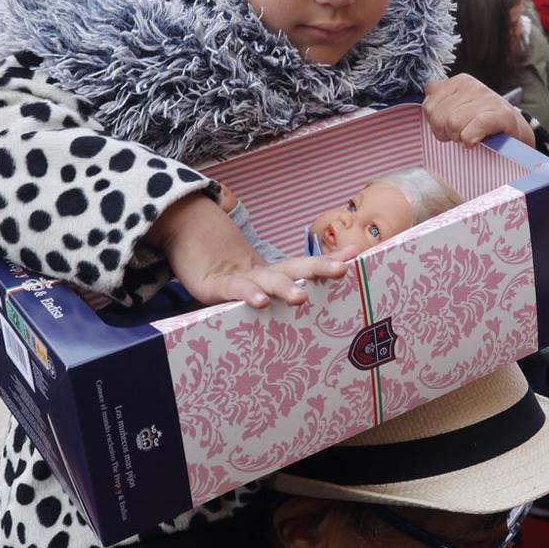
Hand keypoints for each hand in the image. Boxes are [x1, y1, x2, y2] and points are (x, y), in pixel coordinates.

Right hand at [147, 191, 355, 307]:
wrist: (191, 245)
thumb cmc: (231, 273)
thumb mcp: (261, 278)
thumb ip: (285, 280)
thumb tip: (315, 283)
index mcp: (276, 271)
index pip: (308, 264)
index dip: (330, 260)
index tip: (357, 254)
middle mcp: (264, 272)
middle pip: (296, 267)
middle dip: (320, 267)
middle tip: (343, 268)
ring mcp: (241, 277)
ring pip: (268, 280)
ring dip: (286, 287)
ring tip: (302, 296)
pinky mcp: (218, 287)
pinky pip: (237, 292)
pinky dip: (249, 296)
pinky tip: (261, 302)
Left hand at [423, 76, 534, 147]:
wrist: (516, 131)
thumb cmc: (484, 120)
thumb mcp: (460, 106)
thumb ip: (441, 97)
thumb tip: (429, 90)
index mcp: (460, 81)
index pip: (428, 107)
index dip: (435, 124)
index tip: (449, 128)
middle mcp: (473, 85)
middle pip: (439, 117)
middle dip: (446, 133)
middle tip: (460, 134)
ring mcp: (489, 98)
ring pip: (453, 124)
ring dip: (459, 137)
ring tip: (470, 136)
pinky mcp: (502, 115)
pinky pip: (472, 130)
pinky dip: (470, 140)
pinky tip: (476, 141)